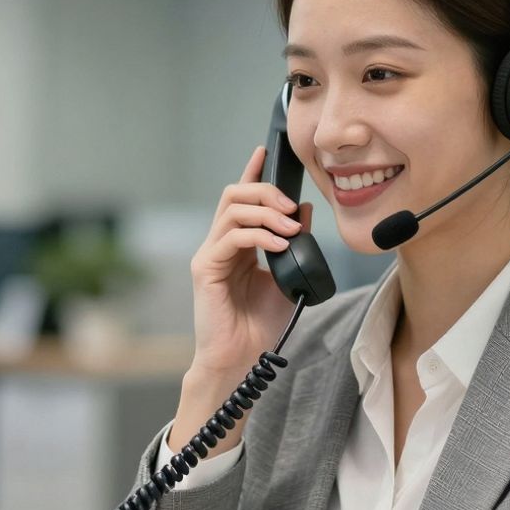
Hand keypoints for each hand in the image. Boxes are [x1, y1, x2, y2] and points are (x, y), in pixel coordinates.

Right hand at [188, 145, 313, 379]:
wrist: (243, 359)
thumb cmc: (260, 324)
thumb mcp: (287, 276)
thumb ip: (294, 243)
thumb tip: (304, 211)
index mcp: (238, 243)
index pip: (242, 198)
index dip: (252, 171)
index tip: (266, 150)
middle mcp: (220, 243)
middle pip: (235, 194)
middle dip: (265, 191)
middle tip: (291, 206)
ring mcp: (210, 254)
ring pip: (232, 210)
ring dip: (266, 212)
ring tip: (290, 228)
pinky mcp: (205, 268)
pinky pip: (231, 237)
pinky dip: (258, 235)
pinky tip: (277, 245)